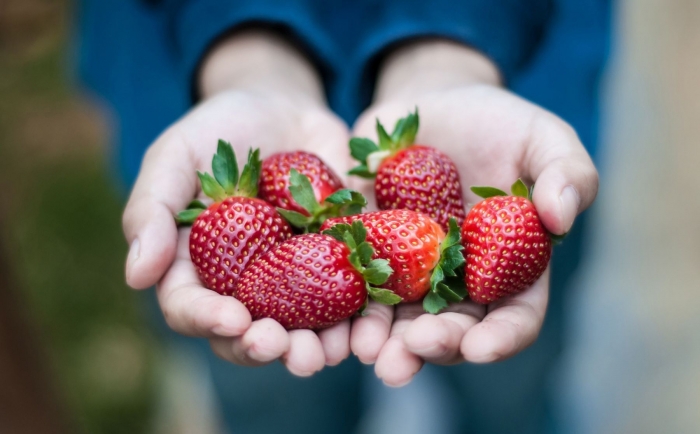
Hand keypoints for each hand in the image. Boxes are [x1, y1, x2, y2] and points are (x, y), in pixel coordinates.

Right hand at [122, 30, 353, 375]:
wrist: (283, 109)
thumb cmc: (218, 131)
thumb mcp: (175, 156)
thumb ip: (151, 210)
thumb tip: (137, 276)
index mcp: (195, 268)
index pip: (190, 308)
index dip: (208, 320)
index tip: (234, 319)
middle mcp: (242, 285)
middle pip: (246, 333)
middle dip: (265, 347)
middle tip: (286, 349)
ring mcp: (291, 279)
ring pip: (299, 330)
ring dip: (315, 349)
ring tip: (332, 353)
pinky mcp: (336, 264)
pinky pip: (349, 300)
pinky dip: (359, 319)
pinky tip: (369, 327)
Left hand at [348, 40, 598, 385]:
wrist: (434, 103)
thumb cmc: (499, 124)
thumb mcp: (543, 139)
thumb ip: (567, 174)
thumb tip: (561, 218)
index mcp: (509, 269)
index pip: (513, 317)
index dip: (500, 337)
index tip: (481, 347)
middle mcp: (457, 282)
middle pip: (450, 328)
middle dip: (433, 346)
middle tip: (412, 351)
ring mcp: (408, 270)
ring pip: (397, 319)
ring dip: (383, 341)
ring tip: (367, 351)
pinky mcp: (366, 248)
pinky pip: (354, 280)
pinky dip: (343, 301)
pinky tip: (331, 315)